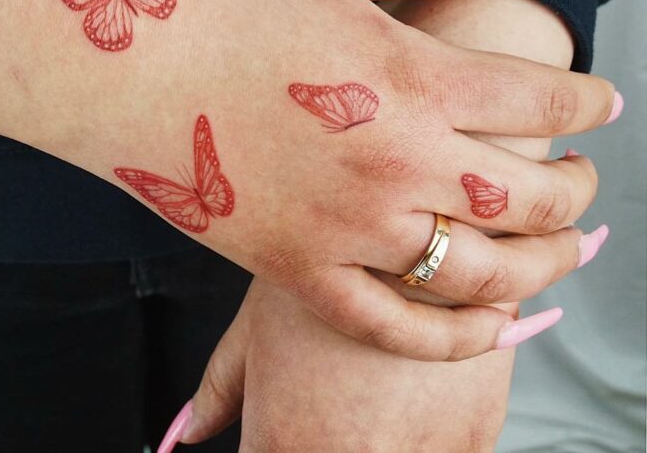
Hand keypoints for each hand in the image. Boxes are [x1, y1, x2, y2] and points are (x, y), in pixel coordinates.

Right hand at [156, 0, 610, 452]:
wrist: (113, 61)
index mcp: (410, 77)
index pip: (545, 101)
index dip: (590, 101)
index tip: (599, 102)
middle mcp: (393, 163)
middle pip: (532, 199)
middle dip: (578, 188)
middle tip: (580, 175)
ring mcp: (344, 228)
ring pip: (482, 274)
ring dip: (543, 265)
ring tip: (556, 248)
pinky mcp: (294, 268)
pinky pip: (394, 327)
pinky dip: (457, 340)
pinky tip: (494, 326)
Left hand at [161, 279, 512, 452]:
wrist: (434, 227)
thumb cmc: (335, 268)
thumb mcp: (258, 324)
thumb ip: (219, 390)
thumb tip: (184, 433)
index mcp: (288, 441)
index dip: (268, 445)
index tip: (274, 428)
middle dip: (318, 440)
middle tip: (329, 395)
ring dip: (376, 437)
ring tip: (371, 383)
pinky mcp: (474, 440)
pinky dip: (424, 433)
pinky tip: (412, 382)